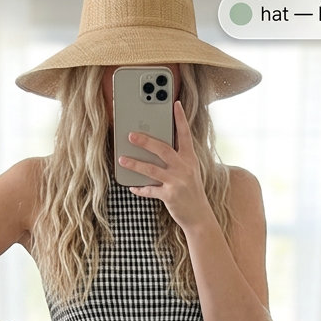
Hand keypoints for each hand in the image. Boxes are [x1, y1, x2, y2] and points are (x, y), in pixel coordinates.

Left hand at [117, 100, 214, 234]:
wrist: (199, 216)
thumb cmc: (191, 191)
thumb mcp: (190, 171)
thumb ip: (178, 158)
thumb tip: (156, 147)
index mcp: (190, 158)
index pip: (185, 134)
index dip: (180, 118)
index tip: (174, 104)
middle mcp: (184, 167)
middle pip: (163, 149)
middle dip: (146, 141)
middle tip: (131, 135)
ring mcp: (177, 182)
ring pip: (152, 169)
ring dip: (135, 164)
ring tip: (122, 159)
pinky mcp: (170, 196)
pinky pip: (150, 190)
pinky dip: (139, 188)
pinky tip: (132, 186)